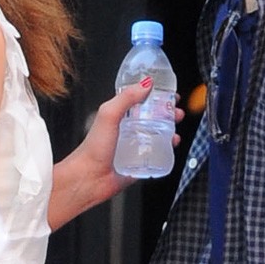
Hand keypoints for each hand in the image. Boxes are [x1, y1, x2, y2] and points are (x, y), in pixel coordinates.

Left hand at [77, 79, 183, 201]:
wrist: (89, 179)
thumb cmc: (92, 149)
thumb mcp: (109, 115)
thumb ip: (126, 98)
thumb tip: (145, 84)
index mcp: (119, 115)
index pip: (140, 100)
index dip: (155, 95)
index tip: (168, 92)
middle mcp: (127, 128)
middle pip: (152, 116)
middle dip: (167, 112)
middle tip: (176, 111)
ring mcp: (134, 145)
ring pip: (157, 134)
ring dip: (170, 129)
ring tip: (176, 128)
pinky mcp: (139, 161)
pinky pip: (157, 153)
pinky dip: (167, 148)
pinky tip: (171, 145)